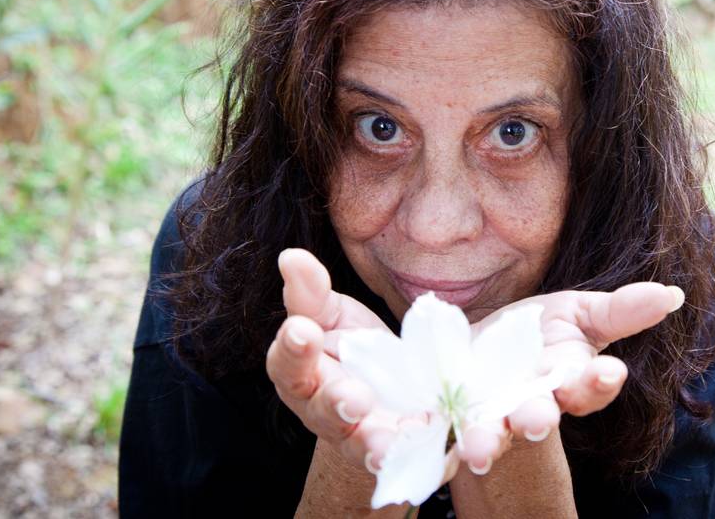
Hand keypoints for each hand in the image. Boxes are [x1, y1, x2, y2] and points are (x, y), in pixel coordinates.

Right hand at [265, 249, 409, 473]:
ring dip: (372, 446)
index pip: (288, 364)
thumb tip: (290, 255)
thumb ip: (310, 292)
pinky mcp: (399, 453)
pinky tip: (426, 445)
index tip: (303, 330)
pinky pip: (405, 460)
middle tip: (354, 395)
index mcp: (302, 375)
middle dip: (336, 403)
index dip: (293, 349)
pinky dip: (414, 455)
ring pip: (360, 445)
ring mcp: (360, 439)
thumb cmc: (353, 347)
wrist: (395, 388)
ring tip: (384, 444)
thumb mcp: (333, 314)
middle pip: (323, 412)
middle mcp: (324, 413)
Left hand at [452, 283, 684, 473]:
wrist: (477, 345)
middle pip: (539, 415)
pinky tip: (427, 436)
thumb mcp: (578, 313)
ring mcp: (491, 413)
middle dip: (538, 418)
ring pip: (491, 431)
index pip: (591, 386)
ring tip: (478, 449)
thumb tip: (672, 295)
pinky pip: (442, 428)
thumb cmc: (538, 332)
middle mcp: (532, 403)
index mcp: (569, 380)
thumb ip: (621, 310)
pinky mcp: (449, 413)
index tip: (608, 372)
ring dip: (486, 440)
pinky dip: (435, 433)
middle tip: (537, 422)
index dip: (599, 382)